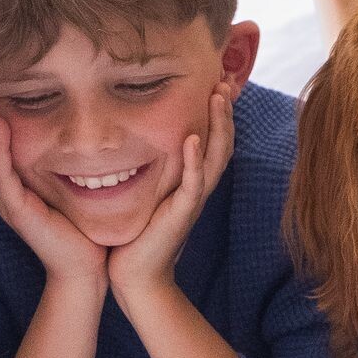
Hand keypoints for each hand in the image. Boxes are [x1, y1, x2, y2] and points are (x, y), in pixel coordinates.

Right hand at [0, 86, 106, 289]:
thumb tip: (71, 127)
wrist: (84, 268)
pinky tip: (0, 125)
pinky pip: (3, 175)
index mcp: (11, 182)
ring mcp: (7, 201)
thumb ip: (60, 159)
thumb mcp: (66, 184)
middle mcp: (3, 190)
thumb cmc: (79, 228)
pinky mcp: (18, 212)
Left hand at [108, 86, 234, 303]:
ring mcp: (192, 201)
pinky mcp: (180, 215)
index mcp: (191, 181)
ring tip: (218, 97)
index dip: (218, 113)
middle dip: (225, 111)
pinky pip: (193, 185)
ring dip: (218, 126)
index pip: (212, 140)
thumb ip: (149, 169)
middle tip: (224, 81)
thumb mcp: (145, 193)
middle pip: (222, 143)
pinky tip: (192, 140)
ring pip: (215, 157)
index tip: (216, 82)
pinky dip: (194, 161)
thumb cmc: (135, 235)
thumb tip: (132, 139)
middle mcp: (197, 188)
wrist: (135, 276)